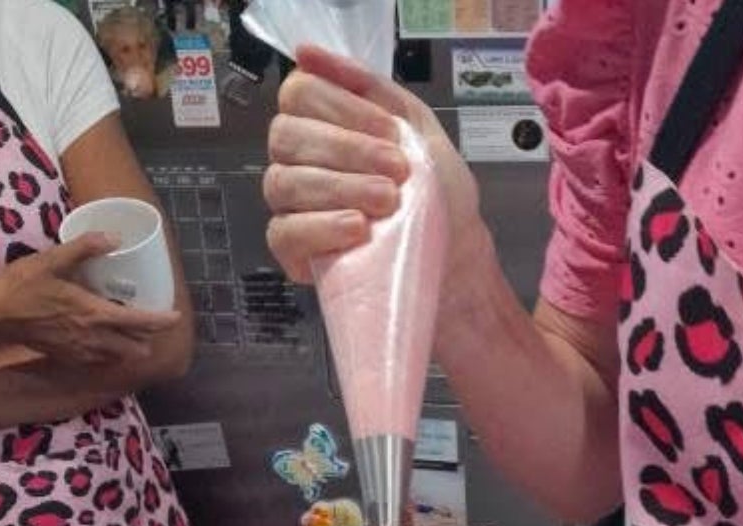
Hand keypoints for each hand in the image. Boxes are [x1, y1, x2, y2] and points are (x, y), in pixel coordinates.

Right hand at [0, 234, 179, 365]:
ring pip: (121, 356)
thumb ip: (85, 247)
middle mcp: (95, 338)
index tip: (176, 316)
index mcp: (95, 314)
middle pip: (137, 346)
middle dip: (149, 336)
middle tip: (150, 320)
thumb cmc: (22, 286)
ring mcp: (83, 352)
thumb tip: (114, 237)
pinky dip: (111, 352)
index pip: (142, 322)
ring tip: (130, 329)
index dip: (163, 321)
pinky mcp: (71, 358)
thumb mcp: (52, 260)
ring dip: (131, 346)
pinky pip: (102, 360)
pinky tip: (105, 338)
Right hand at [264, 46, 482, 285]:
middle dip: (347, 150)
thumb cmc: (437, 196)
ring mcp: (292, 207)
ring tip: (387, 202)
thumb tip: (308, 52)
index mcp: (322, 124)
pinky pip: (284, 233)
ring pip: (285, 182)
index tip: (389, 131)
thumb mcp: (416, 128)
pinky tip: (357, 228)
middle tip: (396, 172)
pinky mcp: (294, 252)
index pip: (299, 94)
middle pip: (286, 136)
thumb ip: (369, 86)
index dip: (342, 108)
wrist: (458, 258)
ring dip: (342, 187)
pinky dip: (321, 226)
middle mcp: (298, 161)